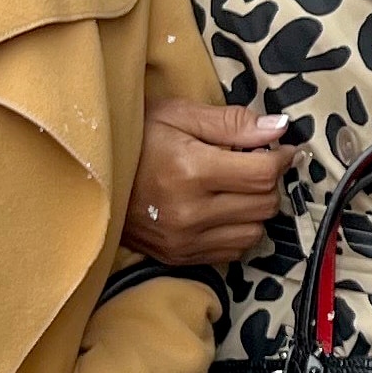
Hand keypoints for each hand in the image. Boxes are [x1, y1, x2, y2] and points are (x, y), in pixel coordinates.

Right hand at [128, 98, 296, 264]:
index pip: (263, 174)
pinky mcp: (179, 257)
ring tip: (235, 187)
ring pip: (254, 231)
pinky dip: (238, 230)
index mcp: (190, 170)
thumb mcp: (179, 115)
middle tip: (252, 163)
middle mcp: (189, 212)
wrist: (90, 177)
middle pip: (264, 204)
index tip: (280, 148)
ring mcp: (183, 240)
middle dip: (268, 181)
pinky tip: (221, 209)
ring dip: (255, 209)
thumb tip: (279, 128)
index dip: (281, 157)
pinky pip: (233, 251)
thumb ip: (232, 123)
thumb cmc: (136, 138)